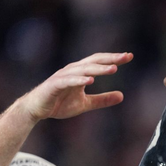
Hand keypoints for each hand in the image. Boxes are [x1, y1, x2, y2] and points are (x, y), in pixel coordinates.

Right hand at [17, 52, 132, 121]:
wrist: (36, 109)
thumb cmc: (59, 103)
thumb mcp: (86, 103)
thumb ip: (102, 99)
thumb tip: (122, 96)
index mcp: (80, 73)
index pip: (99, 62)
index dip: (113, 59)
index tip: (129, 56)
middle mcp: (73, 71)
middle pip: (93, 61)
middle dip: (110, 59)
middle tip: (125, 57)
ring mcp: (63, 77)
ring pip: (83, 69)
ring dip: (98, 69)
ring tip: (113, 69)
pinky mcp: (54, 85)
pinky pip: (68, 81)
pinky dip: (79, 80)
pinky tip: (90, 81)